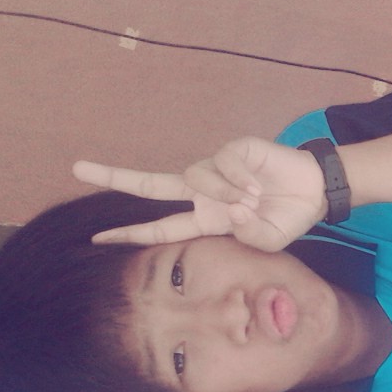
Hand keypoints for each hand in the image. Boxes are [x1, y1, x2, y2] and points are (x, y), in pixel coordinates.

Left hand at [74, 137, 327, 251]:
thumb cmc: (289, 219)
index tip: (98, 238)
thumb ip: (246, 236)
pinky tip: (257, 188)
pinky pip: (221, 163)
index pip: (161, 228)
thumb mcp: (266, 242)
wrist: (314, 191)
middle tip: (76, 168)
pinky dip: (237, 179)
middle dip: (115, 177)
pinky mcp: (233, 149)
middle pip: (150, 185)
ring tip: (252, 202)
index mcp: (207, 219)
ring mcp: (216, 169)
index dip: (131, 233)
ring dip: (222, 193)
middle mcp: (203, 192)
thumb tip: (233, 210)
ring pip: (194, 177)